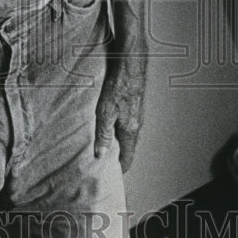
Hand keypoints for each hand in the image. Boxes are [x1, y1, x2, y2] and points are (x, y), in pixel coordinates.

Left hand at [94, 55, 145, 172]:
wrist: (131, 62)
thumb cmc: (119, 85)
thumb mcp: (106, 111)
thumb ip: (103, 134)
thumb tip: (100, 155)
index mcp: (131, 130)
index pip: (128, 157)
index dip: (120, 167)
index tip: (111, 176)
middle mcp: (137, 123)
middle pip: (128, 146)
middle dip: (116, 155)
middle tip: (103, 162)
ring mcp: (137, 113)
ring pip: (127, 133)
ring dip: (116, 140)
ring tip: (103, 145)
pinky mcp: (134, 103)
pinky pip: (126, 122)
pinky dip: (117, 128)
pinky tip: (108, 123)